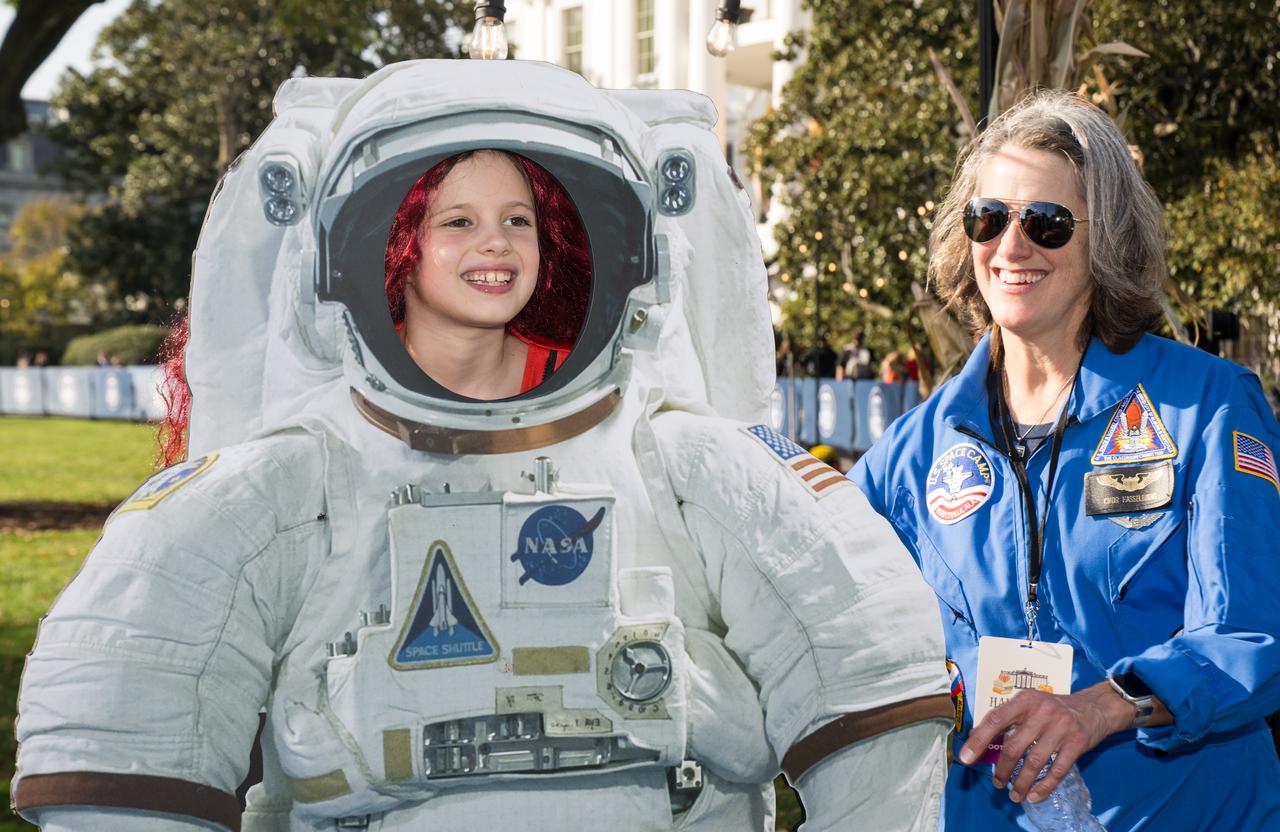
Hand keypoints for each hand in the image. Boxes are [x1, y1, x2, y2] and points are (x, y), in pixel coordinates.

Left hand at [957, 682, 1132, 803]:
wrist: (1094, 707)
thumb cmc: (1053, 708)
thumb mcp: (1030, 703)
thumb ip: (1009, 718)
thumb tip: (979, 740)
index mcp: (1025, 700)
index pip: (996, 719)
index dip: (979, 740)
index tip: (966, 758)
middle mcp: (1042, 711)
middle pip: (1014, 747)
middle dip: (1001, 770)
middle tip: (997, 783)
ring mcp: (1061, 727)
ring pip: (1034, 762)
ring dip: (1021, 783)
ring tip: (1014, 794)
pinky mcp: (1077, 742)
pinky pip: (1057, 770)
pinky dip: (1044, 787)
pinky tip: (1034, 796)